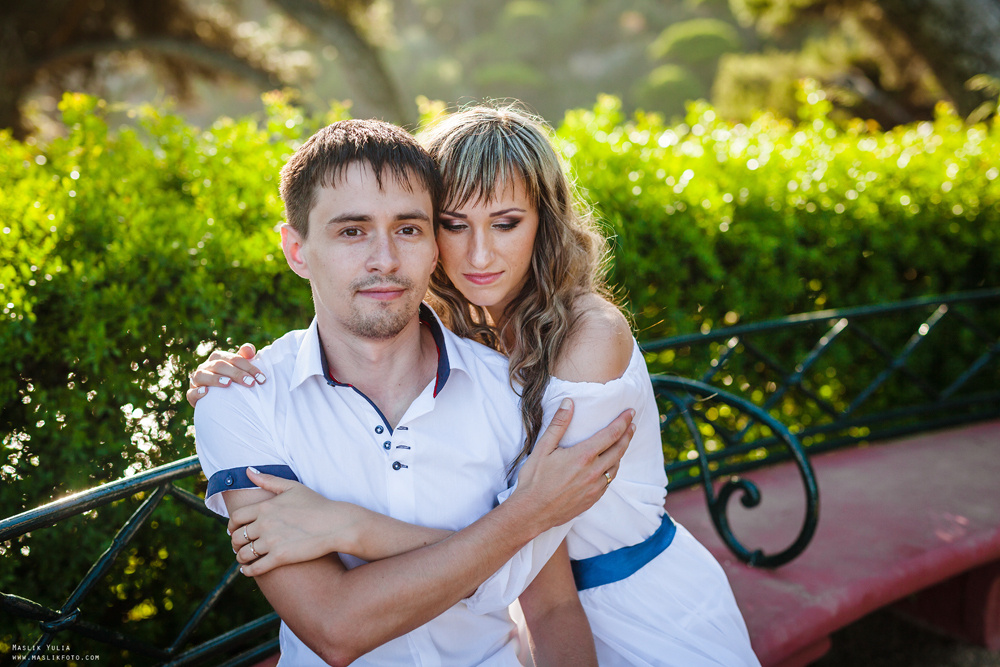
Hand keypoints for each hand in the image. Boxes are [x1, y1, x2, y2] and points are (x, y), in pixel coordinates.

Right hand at [187, 343, 261, 406]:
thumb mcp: (239, 368)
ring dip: (215, 379)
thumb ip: (245, 357)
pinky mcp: (191, 394)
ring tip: (228, 384)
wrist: (218, 400)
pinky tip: (206, 392)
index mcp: (218, 358)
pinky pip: (191, 393)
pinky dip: (197, 392)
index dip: (249, 367)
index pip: (234, 359)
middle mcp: (206, 366)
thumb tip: (249, 349)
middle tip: (251, 383)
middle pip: (220, 365)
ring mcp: (197, 380)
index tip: (261, 378)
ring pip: (201, 375)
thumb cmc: (232, 380)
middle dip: (236, 373)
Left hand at [228, 468, 368, 575]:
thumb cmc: (317, 504)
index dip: (231, 526)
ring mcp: (271, 542)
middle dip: (235, 543)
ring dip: (240, 558)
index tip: (233, 530)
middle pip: (237, 537)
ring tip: (243, 559)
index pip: (236, 518)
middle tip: (238, 546)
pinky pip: (256, 568)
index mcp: (265, 506)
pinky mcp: (280, 557)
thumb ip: (268, 479)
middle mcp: (264, 524)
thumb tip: (248, 470)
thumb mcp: (293, 487)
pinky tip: (248, 570)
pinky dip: (248, 570)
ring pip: (244, 554)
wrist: (336, 524)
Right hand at [510, 399, 633, 532]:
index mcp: (583, 456)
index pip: (611, 434)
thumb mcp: (543, 448)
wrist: (532, 511)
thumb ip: (558, 424)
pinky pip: (608, 481)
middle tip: (632, 424)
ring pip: (615, 466)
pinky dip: (612, 469)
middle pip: (619, 449)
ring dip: (621, 452)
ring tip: (622, 443)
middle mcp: (594, 472)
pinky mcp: (593, 499)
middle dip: (628, 434)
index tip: (631, 412)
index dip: (623, 421)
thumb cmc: (534, 479)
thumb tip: (569, 402)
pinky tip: (608, 466)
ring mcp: (595, 487)